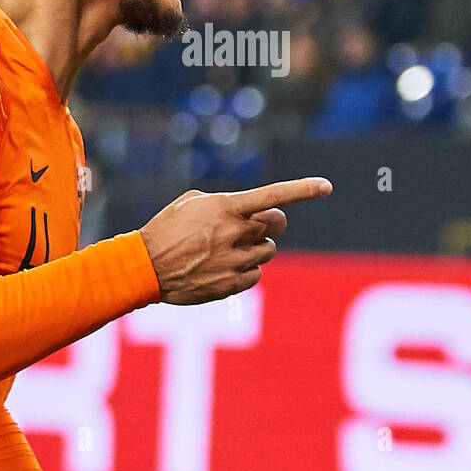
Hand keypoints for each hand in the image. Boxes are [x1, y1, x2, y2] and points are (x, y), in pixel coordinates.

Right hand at [139, 177, 331, 304]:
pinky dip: (246, 270)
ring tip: (225, 249)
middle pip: (276, 225)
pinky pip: (256, 275)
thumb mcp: (192, 202)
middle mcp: (234, 233)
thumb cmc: (167, 228)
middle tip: (254, 225)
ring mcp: (234, 261)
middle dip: (271, 223)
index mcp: (226, 208)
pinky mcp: (231, 285)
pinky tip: (221, 268)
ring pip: (267, 252)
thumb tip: (252, 213)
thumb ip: (226, 203)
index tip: (326, 186)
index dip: (303, 190)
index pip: (273, 196)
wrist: (143, 267)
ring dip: (254, 248)